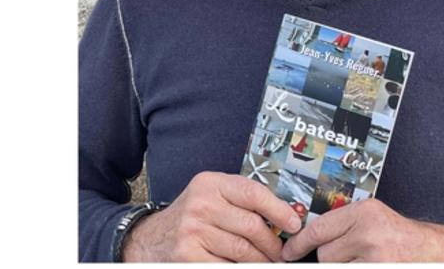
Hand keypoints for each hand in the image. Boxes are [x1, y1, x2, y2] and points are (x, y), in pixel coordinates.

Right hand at [122, 171, 301, 261]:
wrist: (148, 240)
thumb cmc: (191, 218)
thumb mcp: (210, 197)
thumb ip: (240, 201)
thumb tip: (283, 218)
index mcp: (210, 184)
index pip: (253, 193)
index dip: (279, 210)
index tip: (294, 224)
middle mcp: (200, 205)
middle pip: (252, 226)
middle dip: (273, 244)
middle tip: (282, 254)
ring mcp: (192, 232)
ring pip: (243, 251)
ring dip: (261, 262)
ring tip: (268, 263)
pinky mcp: (187, 257)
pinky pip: (226, 268)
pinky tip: (247, 268)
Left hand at [280, 198, 443, 261]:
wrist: (438, 252)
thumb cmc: (402, 236)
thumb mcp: (373, 219)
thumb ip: (344, 225)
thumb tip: (308, 241)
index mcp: (366, 213)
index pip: (319, 229)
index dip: (298, 244)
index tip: (287, 252)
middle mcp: (370, 234)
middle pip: (325, 255)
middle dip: (331, 260)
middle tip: (350, 257)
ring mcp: (377, 259)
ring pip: (336, 268)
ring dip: (345, 268)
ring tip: (364, 260)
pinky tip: (367, 264)